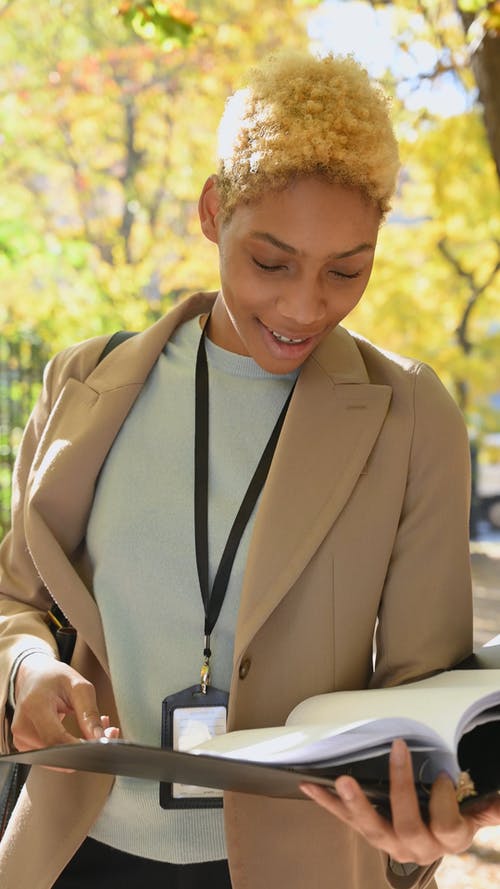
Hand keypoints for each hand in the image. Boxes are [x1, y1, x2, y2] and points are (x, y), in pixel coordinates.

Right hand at [12, 652, 119, 751]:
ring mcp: (21, 739)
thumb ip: (89, 713)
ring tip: (90, 729)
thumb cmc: (54, 678)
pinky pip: (50, 757)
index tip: (100, 743)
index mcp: (34, 705)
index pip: (56, 739)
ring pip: (55, 758)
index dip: (80, 746)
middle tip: (106, 731)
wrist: (33, 676)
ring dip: (77, 750)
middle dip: (84, 748)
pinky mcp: (25, 746)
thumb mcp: (79, 686)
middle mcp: (23, 726)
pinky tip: (77, 736)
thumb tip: (99, 738)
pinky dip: (67, 750)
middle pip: (56, 752)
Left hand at [300, 738, 499, 865]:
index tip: (444, 774)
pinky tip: (309, 786)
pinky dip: (326, 802)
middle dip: (401, 788)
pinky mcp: (367, 832)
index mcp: (448, 840)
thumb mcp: (474, 815)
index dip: (445, 800)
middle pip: (407, 824)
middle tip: (397, 752)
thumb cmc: (455, 818)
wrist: (432, 842)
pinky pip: (344, 819)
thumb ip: (487, 808)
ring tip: (342, 779)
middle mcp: (417, 847)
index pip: (447, 824)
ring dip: (354, 802)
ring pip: (371, 828)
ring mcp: (389, 841)